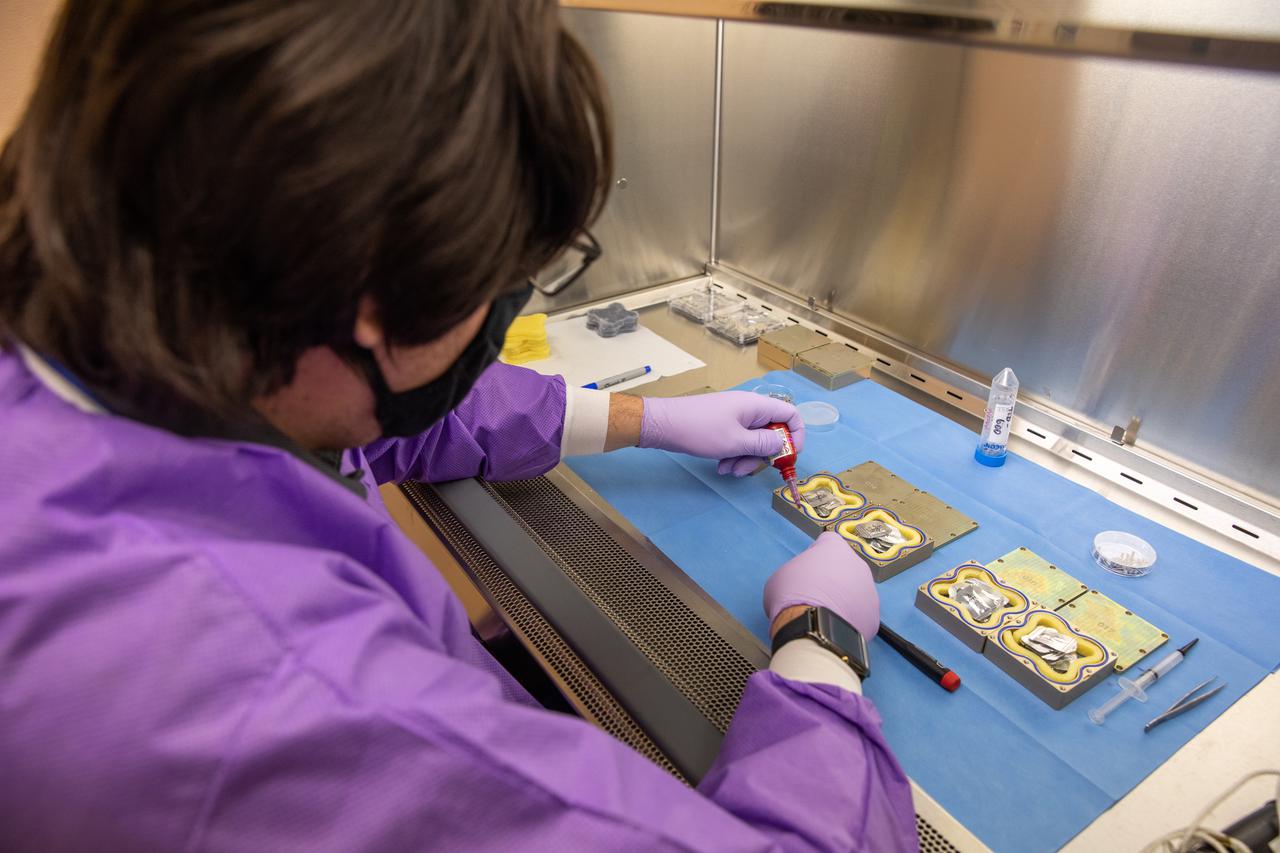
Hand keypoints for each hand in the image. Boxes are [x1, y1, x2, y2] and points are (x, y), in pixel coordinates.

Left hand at [638, 391, 804, 475]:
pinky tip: (720, 466)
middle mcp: (749, 409)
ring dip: (744, 459)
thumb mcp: (736, 442)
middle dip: (761, 455)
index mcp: (757, 406)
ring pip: (753, 442)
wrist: (663, 424)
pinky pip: (738, 442)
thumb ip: (763, 444)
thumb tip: (782, 444)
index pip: (791, 414)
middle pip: (771, 433)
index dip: (796, 435)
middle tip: (746, 469)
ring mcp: (735, 417)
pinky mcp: (722, 426)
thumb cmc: (700, 430)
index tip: (789, 455)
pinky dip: (732, 455)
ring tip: (727, 470)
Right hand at [764, 532, 878, 638]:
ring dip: (844, 598)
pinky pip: (860, 613)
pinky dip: (850, 618)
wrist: (812, 628)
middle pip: (846, 566)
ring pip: (856, 590)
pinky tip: (835, 623)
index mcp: (835, 548)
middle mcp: (858, 565)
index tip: (811, 566)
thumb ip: (796, 570)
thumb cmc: (794, 598)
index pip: (828, 541)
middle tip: (816, 591)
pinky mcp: (873, 615)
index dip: (818, 554)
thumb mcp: (781, 575)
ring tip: (825, 611)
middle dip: (833, 577)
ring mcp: (869, 591)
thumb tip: (799, 582)